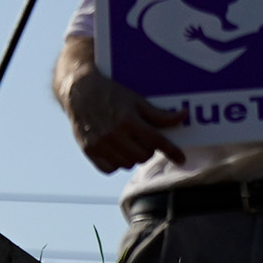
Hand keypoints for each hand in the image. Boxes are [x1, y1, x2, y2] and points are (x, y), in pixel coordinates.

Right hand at [65, 69, 186, 172]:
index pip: (156, 141)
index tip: (181, 159)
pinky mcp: (88, 150)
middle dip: (150, 150)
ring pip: (127, 164)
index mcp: (128, 120)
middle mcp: (113, 134)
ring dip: (134, 157)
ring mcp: (99, 144)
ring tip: (131, 143)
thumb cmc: (112, 94)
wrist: (79, 92)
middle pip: (143, 156)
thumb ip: (159, 114)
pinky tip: (118, 151)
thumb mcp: (137, 100)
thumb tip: (183, 116)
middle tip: (146, 140)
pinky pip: (109, 169)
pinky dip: (117, 163)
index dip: (172, 151)